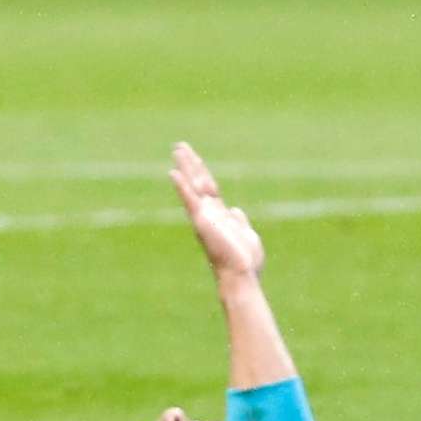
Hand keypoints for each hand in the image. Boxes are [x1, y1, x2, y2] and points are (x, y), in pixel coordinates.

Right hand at [168, 142, 264, 285]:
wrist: (241, 274)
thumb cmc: (245, 261)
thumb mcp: (247, 236)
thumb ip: (239, 222)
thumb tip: (236, 211)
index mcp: (220, 215)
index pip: (210, 188)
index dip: (202, 172)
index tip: (195, 158)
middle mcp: (209, 213)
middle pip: (199, 181)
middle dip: (190, 163)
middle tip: (180, 146)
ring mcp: (204, 216)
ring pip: (193, 185)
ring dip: (186, 166)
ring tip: (177, 149)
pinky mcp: (202, 220)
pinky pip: (190, 199)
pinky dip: (181, 186)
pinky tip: (173, 172)